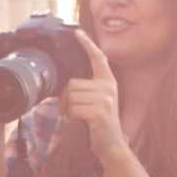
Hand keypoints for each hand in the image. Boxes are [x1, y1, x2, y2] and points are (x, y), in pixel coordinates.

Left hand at [62, 31, 127, 159]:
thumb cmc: (99, 123)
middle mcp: (108, 87)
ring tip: (80, 118)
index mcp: (108, 82)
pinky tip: (83, 123)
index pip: (98, 58)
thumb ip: (88, 89)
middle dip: (65, 99)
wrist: (111, 144)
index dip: (87, 44)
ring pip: (72, 97)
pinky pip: (74, 109)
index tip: (78, 33)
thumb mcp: (97, 101)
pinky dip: (73, 118)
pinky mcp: (99, 111)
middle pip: (72, 84)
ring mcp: (105, 99)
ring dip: (69, 110)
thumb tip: (69, 85)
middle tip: (67, 111)